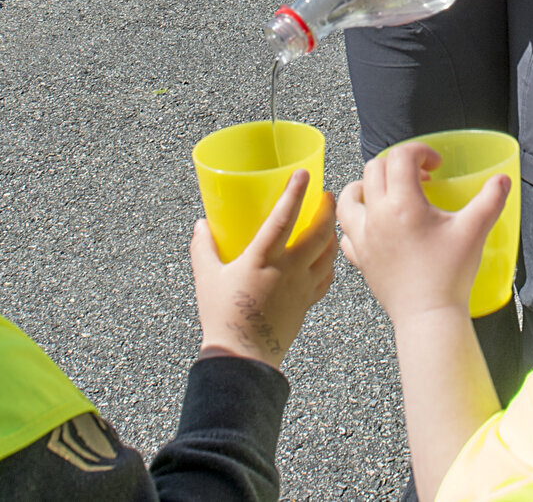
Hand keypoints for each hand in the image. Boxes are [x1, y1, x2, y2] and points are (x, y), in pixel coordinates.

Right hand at [190, 170, 336, 369]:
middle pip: (318, 232)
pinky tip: (325, 258)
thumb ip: (203, 248)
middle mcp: (287, 269)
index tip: (305, 174)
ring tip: (329, 223)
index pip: (283, 218)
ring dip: (332, 234)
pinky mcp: (307, 303)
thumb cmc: (221, 316)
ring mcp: (301, 287)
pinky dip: (330, 263)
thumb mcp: (206, 278)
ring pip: (328, 254)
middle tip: (326, 196)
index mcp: (261, 259)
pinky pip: (326, 278)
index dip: (295, 193)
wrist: (242, 357)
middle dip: (326, 209)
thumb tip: (201, 225)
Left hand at [339, 143, 511, 322]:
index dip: (420, 151)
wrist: (429, 316)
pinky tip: (374, 226)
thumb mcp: (474, 231)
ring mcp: (363, 238)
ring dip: (365, 186)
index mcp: (403, 204)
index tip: (435, 165)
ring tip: (385, 192)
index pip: (401, 156)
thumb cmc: (449, 275)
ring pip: (348, 198)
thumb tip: (502, 179)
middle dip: (397, 164)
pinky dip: (357, 222)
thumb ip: (491, 199)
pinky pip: (346, 231)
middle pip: (374, 169)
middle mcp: (376, 216)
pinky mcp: (360, 258)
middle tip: (420, 179)